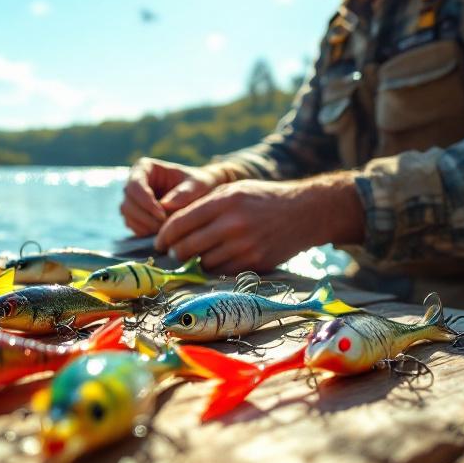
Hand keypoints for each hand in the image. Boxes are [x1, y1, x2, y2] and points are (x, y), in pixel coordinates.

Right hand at [119, 158, 221, 235]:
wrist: (201, 195)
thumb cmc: (200, 184)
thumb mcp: (198, 185)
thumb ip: (185, 192)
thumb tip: (166, 204)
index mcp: (144, 167)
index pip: (135, 185)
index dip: (146, 202)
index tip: (163, 215)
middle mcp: (134, 182)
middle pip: (128, 202)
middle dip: (146, 217)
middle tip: (166, 227)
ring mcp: (132, 200)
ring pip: (128, 216)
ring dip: (146, 226)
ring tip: (167, 230)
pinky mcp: (135, 215)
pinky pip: (133, 226)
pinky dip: (145, 232)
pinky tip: (162, 233)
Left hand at [154, 174, 364, 273]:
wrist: (305, 213)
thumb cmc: (263, 199)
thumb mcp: (233, 190)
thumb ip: (203, 204)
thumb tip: (170, 224)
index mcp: (224, 202)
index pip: (180, 223)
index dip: (164, 236)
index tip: (159, 242)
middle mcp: (232, 224)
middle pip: (187, 247)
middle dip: (175, 252)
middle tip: (173, 253)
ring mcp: (244, 246)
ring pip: (203, 263)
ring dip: (194, 263)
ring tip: (194, 257)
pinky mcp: (254, 263)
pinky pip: (222, 272)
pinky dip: (214, 269)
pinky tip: (215, 261)